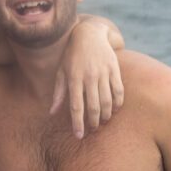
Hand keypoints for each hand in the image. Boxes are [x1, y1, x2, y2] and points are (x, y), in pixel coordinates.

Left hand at [51, 20, 123, 138]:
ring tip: (103, 121)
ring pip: (107, 101)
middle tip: (92, 130)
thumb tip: (52, 113)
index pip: (75, 106)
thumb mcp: (61, 72)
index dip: (77, 123)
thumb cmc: (71, 56)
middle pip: (93, 106)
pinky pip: (118, 90)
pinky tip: (114, 110)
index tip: (78, 136)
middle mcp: (88, 77)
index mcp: (73, 79)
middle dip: (93, 122)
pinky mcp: (114, 69)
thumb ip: (58, 93)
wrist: (89, 34)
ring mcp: (103, 73)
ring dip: (106, 115)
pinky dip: (118, 103)